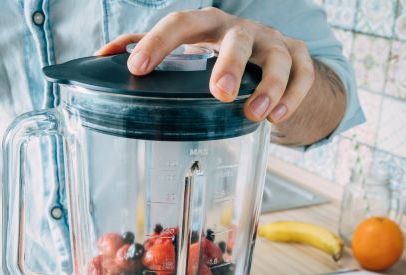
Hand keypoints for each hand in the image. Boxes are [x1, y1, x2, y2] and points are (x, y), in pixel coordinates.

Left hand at [96, 7, 313, 124]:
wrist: (269, 58)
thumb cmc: (218, 56)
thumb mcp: (186, 50)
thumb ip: (146, 49)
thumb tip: (101, 57)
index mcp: (207, 25)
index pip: (181, 23)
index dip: (158, 42)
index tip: (137, 68)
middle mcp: (241, 29)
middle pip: (237, 38)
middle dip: (228, 64)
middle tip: (218, 93)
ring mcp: (273, 42)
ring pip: (278, 57)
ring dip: (269, 86)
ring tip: (255, 114)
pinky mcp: (299, 58)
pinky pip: (304, 74)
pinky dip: (293, 96)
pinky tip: (277, 119)